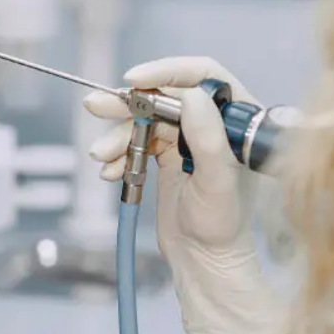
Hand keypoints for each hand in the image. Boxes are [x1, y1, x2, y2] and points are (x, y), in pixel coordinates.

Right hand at [84, 57, 288, 333]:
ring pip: (145, 118)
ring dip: (118, 134)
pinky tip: (110, 171)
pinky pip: (137, 140)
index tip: (135, 80)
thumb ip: (207, 138)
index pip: (203, 76)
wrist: (203, 263)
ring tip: (101, 156)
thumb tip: (191, 95)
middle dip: (130, 104)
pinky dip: (119, 152)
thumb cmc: (221, 228)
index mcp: (235, 120)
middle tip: (97, 107)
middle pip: (166, 94)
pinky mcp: (168, 154)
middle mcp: (213, 123)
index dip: (168, 71)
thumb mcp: (216, 182)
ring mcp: (188, 138)